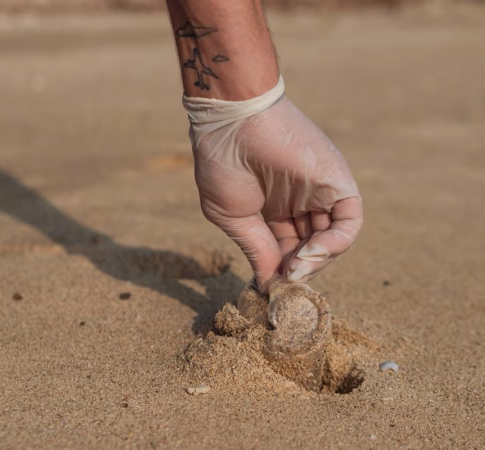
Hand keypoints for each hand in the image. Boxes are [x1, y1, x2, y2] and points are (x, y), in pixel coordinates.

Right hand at [186, 81, 362, 291]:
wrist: (230, 122)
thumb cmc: (223, 164)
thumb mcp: (235, 218)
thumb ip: (257, 249)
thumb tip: (268, 285)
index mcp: (274, 208)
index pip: (287, 248)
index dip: (281, 269)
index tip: (271, 286)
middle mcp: (300, 201)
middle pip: (310, 247)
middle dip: (298, 269)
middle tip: (285, 282)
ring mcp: (319, 192)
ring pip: (332, 240)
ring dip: (315, 262)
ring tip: (294, 271)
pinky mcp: (337, 181)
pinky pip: (349, 222)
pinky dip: (336, 245)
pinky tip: (310, 254)